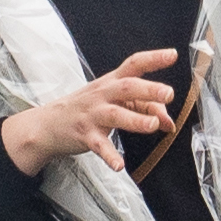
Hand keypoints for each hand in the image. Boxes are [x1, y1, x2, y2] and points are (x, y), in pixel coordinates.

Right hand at [2, 47, 185, 173]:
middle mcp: (103, 95)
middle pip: (127, 87)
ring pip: (116, 115)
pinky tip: (119, 165)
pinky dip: (109, 156)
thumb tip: (169, 122)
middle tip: (168, 93)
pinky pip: (99, 146)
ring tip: (153, 125)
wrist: (48, 124)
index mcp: (112, 82)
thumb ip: (145, 109)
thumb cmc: (87, 109)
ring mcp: (93, 115)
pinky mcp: (86, 136)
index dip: (153, 58)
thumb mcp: (113, 102)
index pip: (134, 64)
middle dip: (148, 90)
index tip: (172, 55)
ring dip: (136, 120)